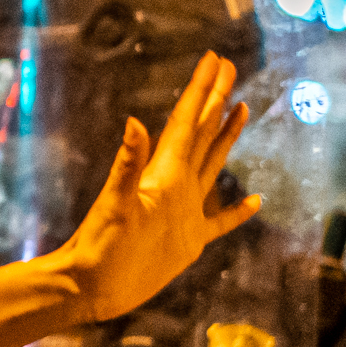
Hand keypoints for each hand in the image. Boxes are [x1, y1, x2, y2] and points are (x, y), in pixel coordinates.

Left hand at [50, 53, 261, 324]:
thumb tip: (133, 122)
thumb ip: (127, 165)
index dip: (201, 90)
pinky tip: (255, 200)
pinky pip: (222, 221)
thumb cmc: (98, 247)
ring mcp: (184, 211)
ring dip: (226, 137)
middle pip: (202, 133)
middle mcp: (176, 185)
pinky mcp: (190, 240)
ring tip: (241, 109)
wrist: (90, 286)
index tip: (215, 60)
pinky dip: (239, 211)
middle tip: (229, 69)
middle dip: (216, 100)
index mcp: (163, 173)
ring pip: (212, 164)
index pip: (187, 122)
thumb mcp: (115, 205)